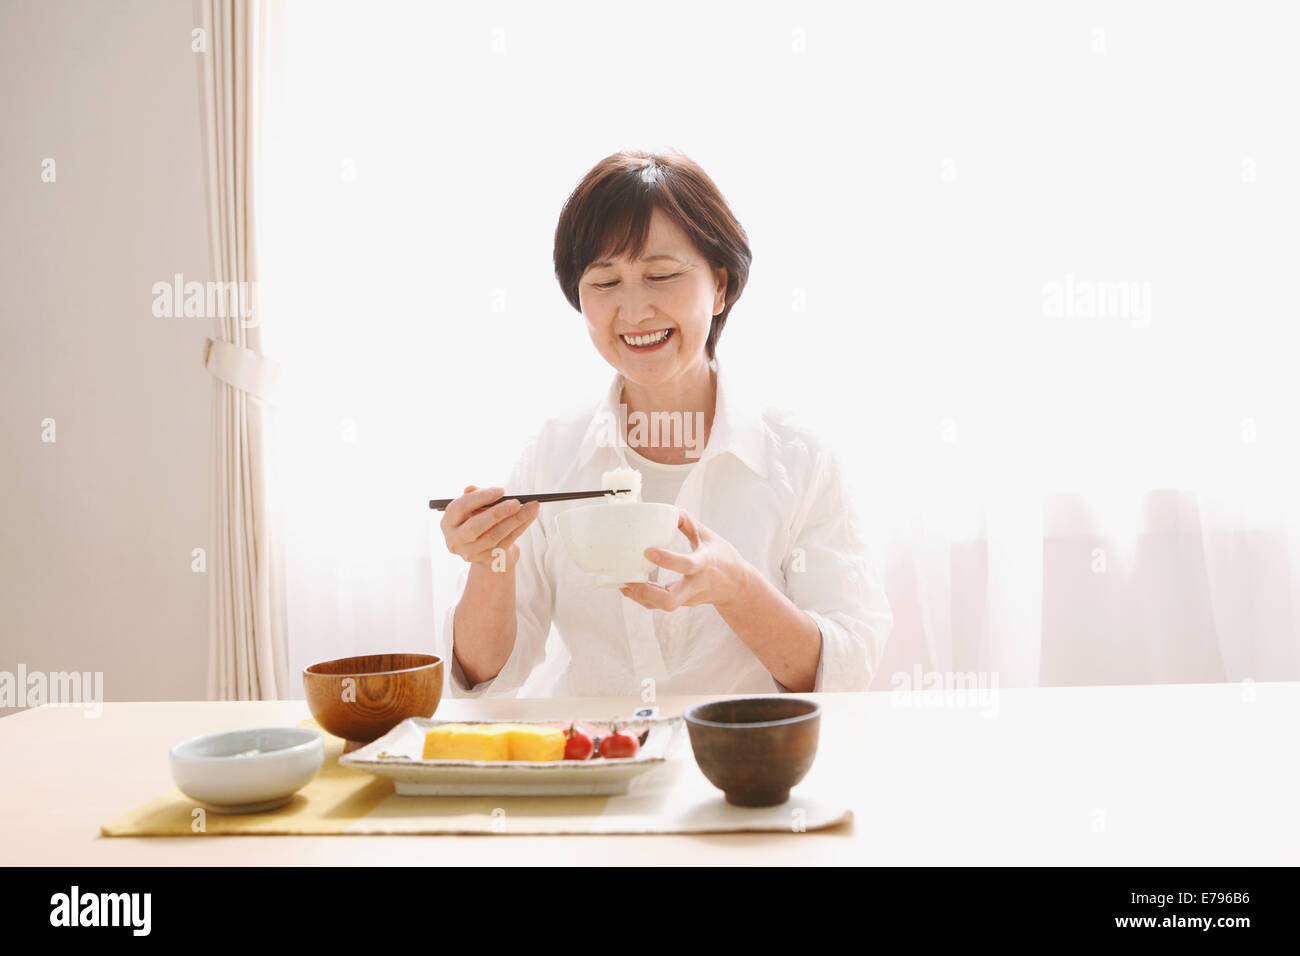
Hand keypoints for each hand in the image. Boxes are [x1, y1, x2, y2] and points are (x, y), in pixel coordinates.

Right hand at [440, 484, 539, 570]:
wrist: (487, 552)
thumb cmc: (480, 521)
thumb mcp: (474, 509)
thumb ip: (473, 497)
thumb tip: (472, 488)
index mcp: (448, 522)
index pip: (460, 507)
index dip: (480, 498)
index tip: (501, 490)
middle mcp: (455, 540)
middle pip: (475, 527)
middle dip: (497, 513)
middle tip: (516, 502)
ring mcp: (470, 553)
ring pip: (494, 536)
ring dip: (516, 520)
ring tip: (532, 507)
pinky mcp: (487, 560)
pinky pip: (507, 542)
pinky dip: (521, 527)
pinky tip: (530, 516)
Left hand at [619, 509, 751, 611]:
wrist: (737, 586)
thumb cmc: (724, 558)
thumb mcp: (710, 537)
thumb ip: (690, 524)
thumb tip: (671, 510)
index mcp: (705, 564)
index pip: (686, 565)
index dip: (667, 560)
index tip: (648, 551)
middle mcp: (696, 585)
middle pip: (670, 600)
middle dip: (646, 593)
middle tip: (628, 579)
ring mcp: (688, 597)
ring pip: (661, 605)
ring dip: (639, 596)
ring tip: (622, 582)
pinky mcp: (682, 602)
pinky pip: (659, 605)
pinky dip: (642, 598)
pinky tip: (628, 587)